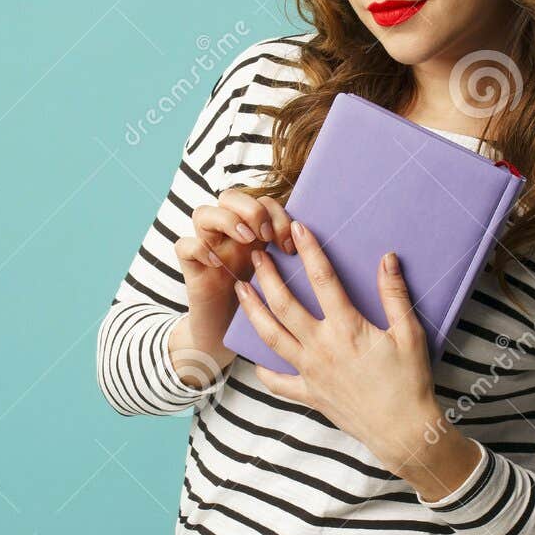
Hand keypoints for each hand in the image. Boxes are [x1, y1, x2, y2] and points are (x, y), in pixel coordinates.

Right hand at [171, 189, 294, 385]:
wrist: (227, 338)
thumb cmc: (265, 312)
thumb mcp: (287, 283)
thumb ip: (304, 265)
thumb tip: (351, 256)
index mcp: (254, 235)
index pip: (262, 201)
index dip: (278, 213)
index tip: (293, 241)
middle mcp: (229, 237)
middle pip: (229, 195)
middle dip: (251, 209)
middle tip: (268, 235)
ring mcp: (208, 250)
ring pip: (202, 213)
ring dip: (225, 220)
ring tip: (245, 238)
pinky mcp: (192, 270)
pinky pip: (183, 246)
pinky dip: (198, 249)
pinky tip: (218, 263)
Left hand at [230, 219, 448, 483]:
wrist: (402, 432)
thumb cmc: (410, 382)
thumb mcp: (410, 334)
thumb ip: (395, 295)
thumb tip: (387, 259)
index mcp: (347, 329)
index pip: (323, 280)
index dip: (310, 251)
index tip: (298, 228)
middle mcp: (322, 347)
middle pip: (285, 305)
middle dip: (268, 276)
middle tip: (255, 253)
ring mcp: (311, 372)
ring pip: (272, 337)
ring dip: (253, 311)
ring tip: (241, 290)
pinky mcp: (309, 394)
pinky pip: (278, 382)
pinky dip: (264, 369)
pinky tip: (254, 357)